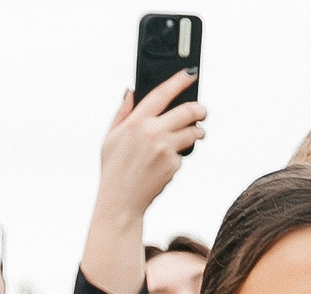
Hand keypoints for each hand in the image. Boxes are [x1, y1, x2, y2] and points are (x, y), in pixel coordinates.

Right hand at [98, 71, 204, 221]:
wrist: (120, 202)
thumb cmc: (113, 171)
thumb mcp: (110, 139)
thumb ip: (122, 113)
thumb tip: (131, 91)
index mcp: (135, 122)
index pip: (162, 93)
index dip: (179, 80)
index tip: (191, 74)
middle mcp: (151, 132)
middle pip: (188, 110)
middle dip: (199, 109)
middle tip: (201, 112)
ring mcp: (164, 148)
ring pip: (193, 131)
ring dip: (197, 132)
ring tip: (191, 137)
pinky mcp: (173, 164)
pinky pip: (185, 153)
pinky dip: (180, 156)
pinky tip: (167, 163)